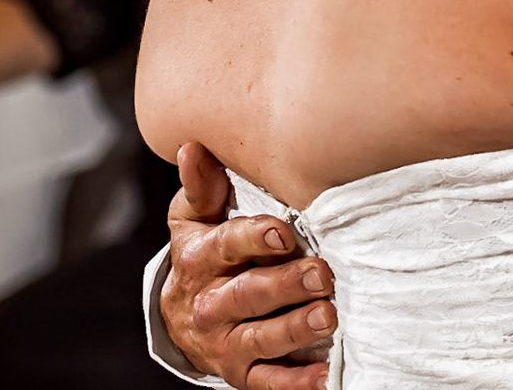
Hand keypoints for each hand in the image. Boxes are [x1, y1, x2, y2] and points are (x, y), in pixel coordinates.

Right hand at [161, 142, 334, 388]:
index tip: (283, 232)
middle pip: (248, 295)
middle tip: (322, 274)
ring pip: (261, 339)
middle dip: (285, 285)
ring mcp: (227, 343)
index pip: (225, 246)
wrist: (182, 317)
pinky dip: (298, 383)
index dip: (253, 238)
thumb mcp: (194, 219)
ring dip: (296, 329)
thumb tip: (193, 147)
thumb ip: (202, 187)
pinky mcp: (243, 373)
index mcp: (199, 259)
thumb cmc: (204, 252)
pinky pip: (270, 382)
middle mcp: (210, 304)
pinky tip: (326, 377)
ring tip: (329, 317)